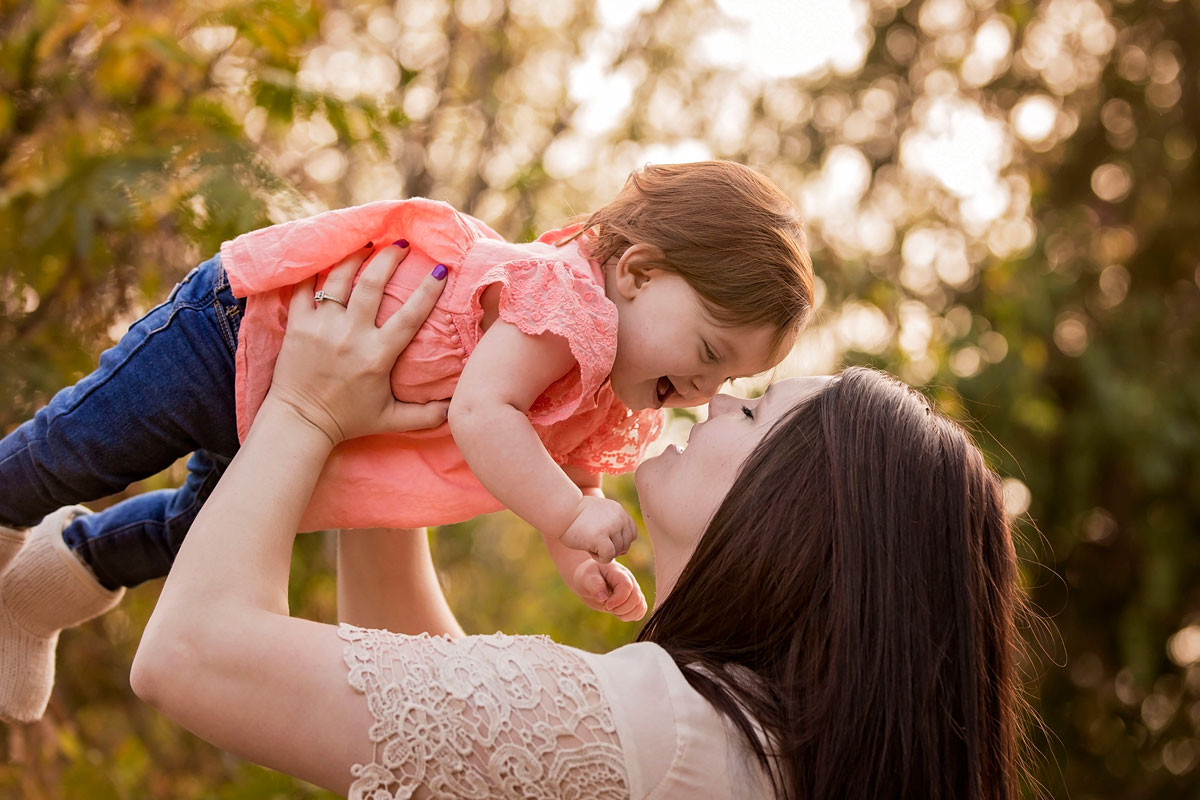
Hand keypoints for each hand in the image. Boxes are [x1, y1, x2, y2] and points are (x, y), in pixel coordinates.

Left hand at [266, 243, 449, 444]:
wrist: (300, 423)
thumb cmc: (348, 420)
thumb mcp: (391, 420)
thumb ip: (426, 415)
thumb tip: (456, 407)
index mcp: (377, 356)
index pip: (409, 315)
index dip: (427, 290)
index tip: (439, 269)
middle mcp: (350, 336)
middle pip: (371, 284)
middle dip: (389, 258)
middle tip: (400, 244)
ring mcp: (321, 328)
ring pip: (339, 279)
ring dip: (355, 256)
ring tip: (367, 244)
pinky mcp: (298, 326)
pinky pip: (305, 288)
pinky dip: (315, 271)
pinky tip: (328, 261)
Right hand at [559, 496, 636, 562]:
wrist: (561, 510)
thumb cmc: (577, 515)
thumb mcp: (601, 515)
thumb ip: (614, 528)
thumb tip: (625, 551)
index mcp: (620, 512)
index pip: (631, 534)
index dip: (618, 541)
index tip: (602, 538)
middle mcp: (619, 518)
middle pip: (625, 545)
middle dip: (611, 548)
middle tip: (593, 541)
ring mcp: (611, 527)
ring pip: (617, 552)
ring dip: (603, 553)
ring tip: (589, 542)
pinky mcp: (601, 537)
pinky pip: (609, 557)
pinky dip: (600, 558)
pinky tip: (588, 550)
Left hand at [570, 558, 646, 621]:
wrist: (590, 579)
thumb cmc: (588, 576)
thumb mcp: (586, 577)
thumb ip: (595, 584)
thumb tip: (603, 597)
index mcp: (618, 572)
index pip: (626, 586)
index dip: (618, 599)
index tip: (606, 605)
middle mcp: (629, 580)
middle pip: (636, 598)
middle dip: (621, 609)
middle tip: (607, 607)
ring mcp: (633, 590)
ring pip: (640, 606)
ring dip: (627, 614)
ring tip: (613, 611)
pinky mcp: (633, 600)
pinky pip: (641, 610)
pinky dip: (632, 616)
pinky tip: (619, 614)